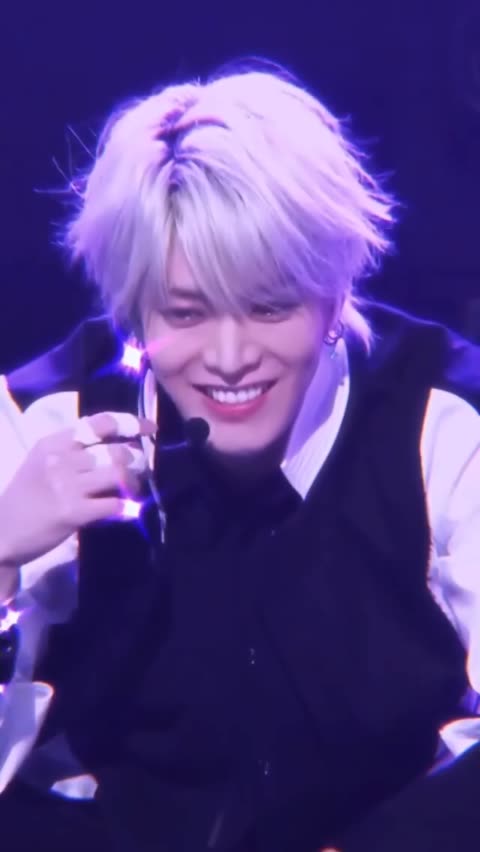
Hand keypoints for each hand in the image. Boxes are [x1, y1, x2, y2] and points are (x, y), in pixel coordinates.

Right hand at [0, 411, 155, 575]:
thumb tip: (114, 441)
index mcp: (52, 442)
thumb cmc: (25, 496)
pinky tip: (126, 509)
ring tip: (134, 487)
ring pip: (118, 474)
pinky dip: (125, 506)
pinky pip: (113, 504)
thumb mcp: (41, 461)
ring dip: (133, 481)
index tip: (150, 428)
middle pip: (114, 451)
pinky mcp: (73, 513)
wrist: (1, 532)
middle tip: (141, 468)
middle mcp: (60, 459)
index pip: (100, 423)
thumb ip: (72, 448)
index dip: (130, 423)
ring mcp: (66, 486)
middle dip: (136, 459)